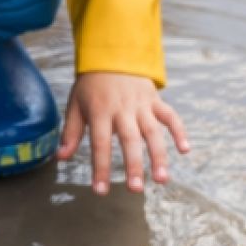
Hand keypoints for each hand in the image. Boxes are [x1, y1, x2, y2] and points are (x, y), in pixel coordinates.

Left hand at [57, 72, 189, 193]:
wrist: (111, 54)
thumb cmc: (91, 85)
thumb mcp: (75, 105)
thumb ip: (70, 132)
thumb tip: (60, 158)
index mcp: (99, 112)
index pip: (100, 144)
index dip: (100, 168)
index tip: (100, 191)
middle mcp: (122, 109)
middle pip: (130, 140)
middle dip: (133, 165)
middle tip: (135, 189)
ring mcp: (141, 104)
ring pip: (153, 131)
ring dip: (159, 155)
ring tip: (162, 179)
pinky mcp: (155, 100)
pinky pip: (170, 115)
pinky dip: (179, 131)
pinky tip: (185, 150)